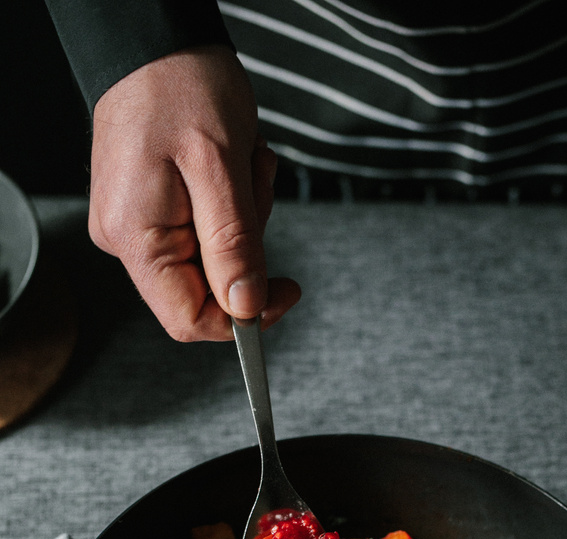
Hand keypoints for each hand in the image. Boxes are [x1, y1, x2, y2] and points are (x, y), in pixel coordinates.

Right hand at [88, 46, 300, 340]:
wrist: (156, 36)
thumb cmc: (181, 84)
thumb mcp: (220, 168)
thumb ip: (234, 246)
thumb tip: (246, 308)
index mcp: (136, 237)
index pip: (188, 318)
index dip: (241, 319)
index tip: (284, 293)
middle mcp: (127, 239)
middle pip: (207, 287)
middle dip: (248, 244)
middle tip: (255, 185)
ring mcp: (138, 224)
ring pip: (214, 256)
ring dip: (245, 215)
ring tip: (242, 161)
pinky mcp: (152, 209)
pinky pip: (206, 228)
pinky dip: (232, 201)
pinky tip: (231, 160)